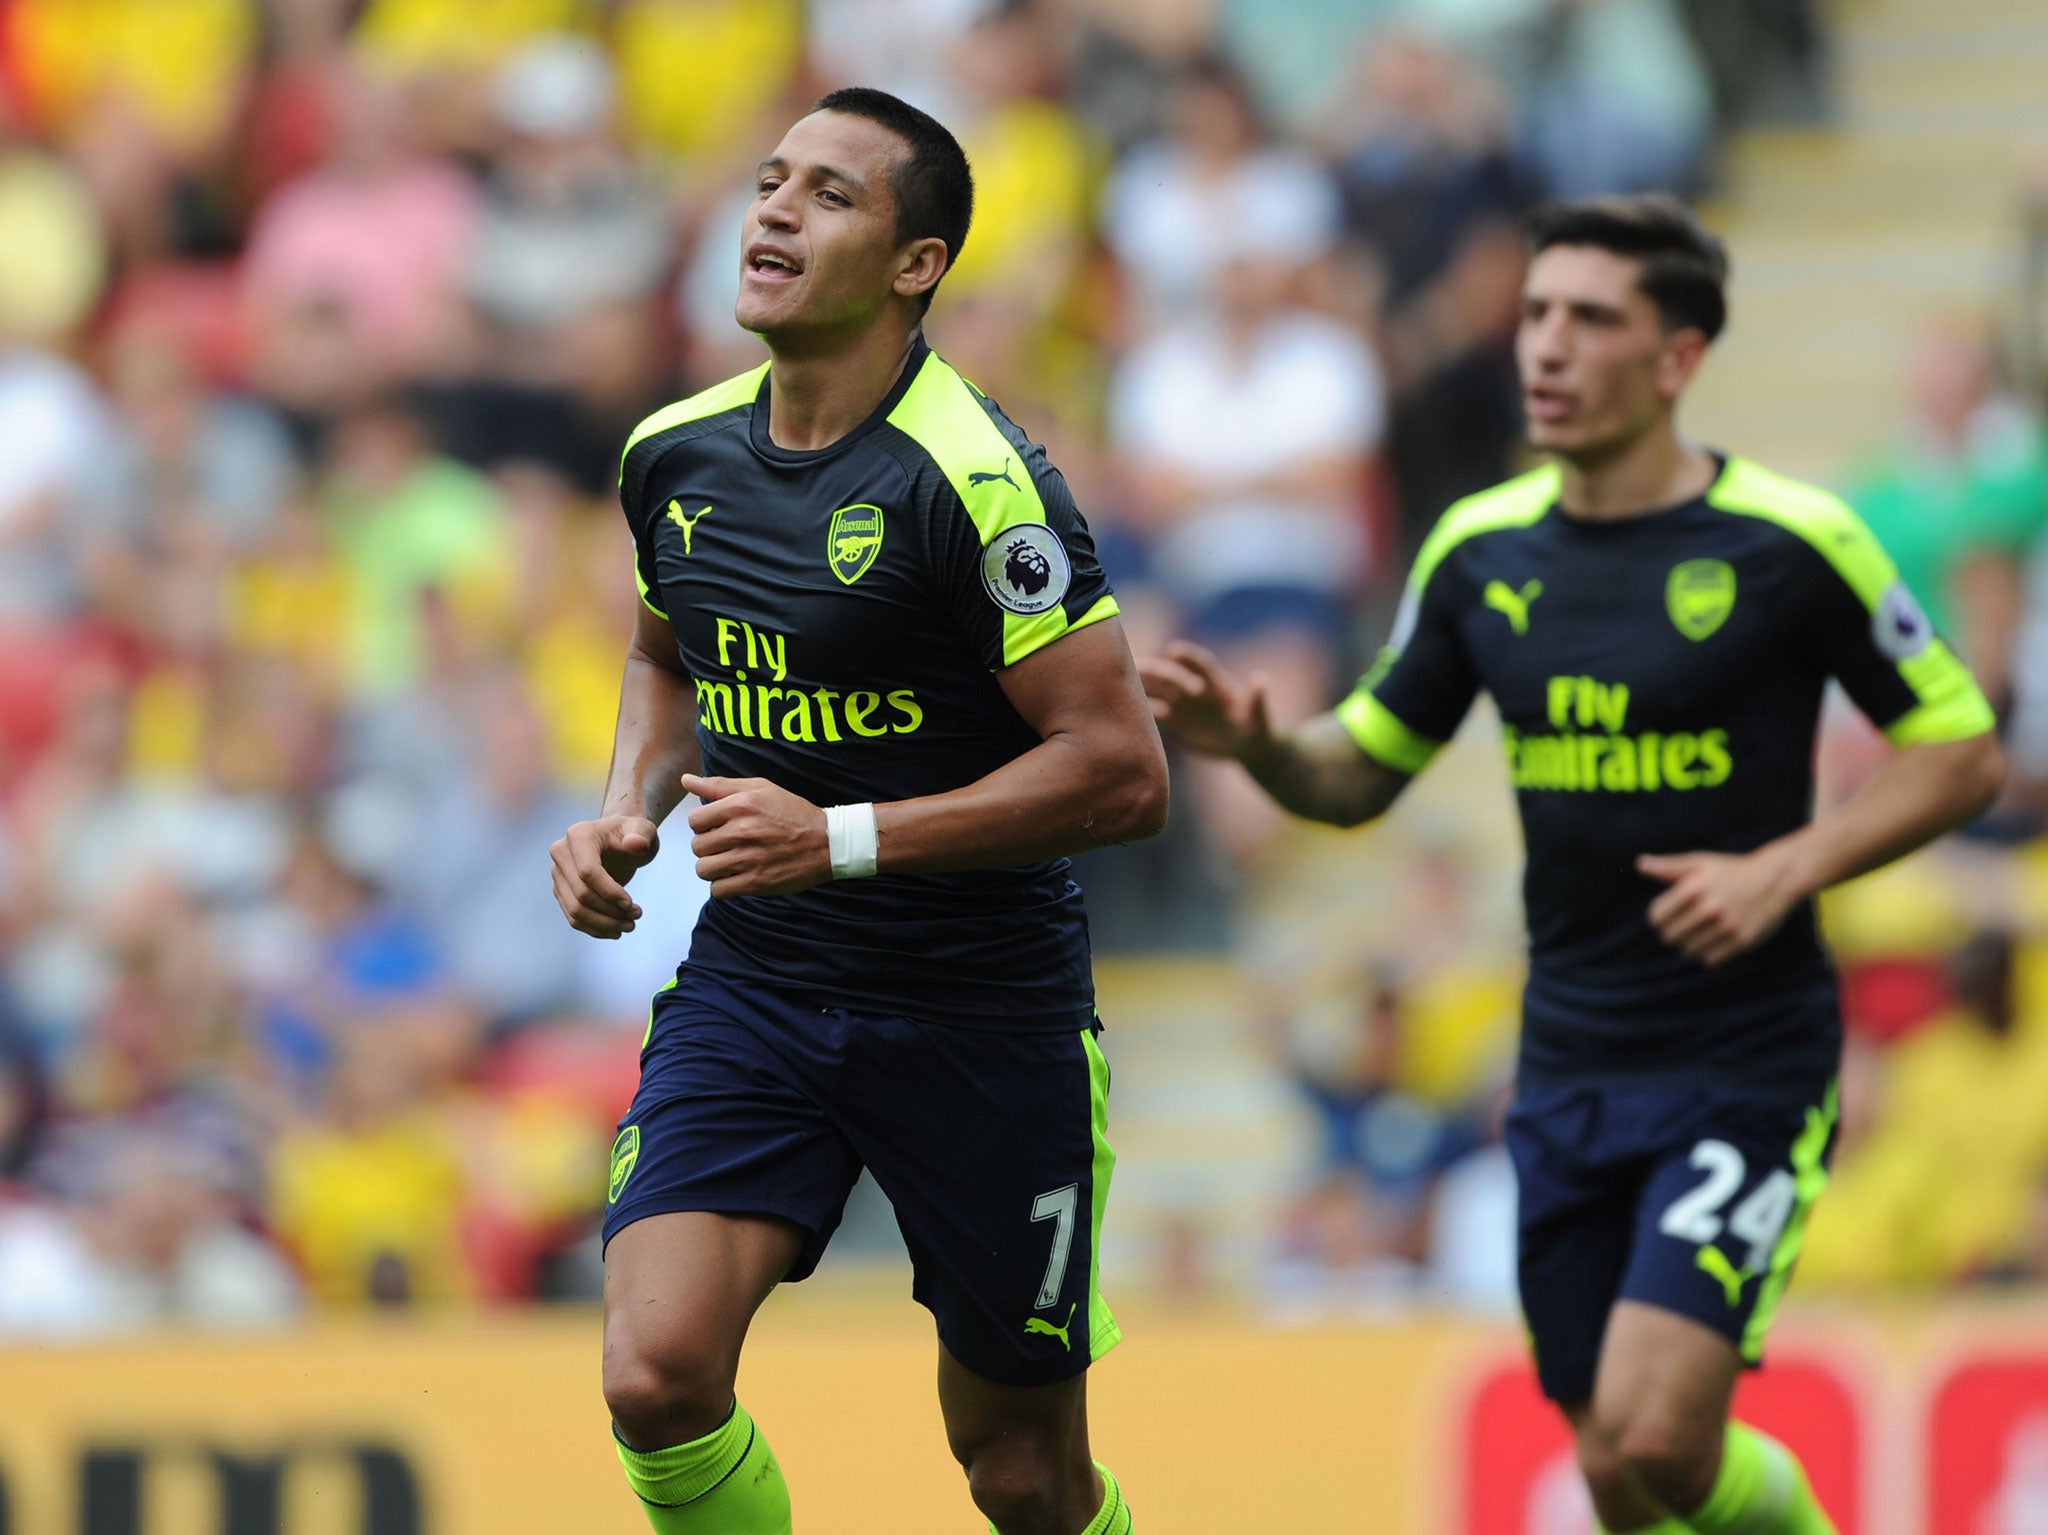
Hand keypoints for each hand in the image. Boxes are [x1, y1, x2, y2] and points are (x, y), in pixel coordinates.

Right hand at [550, 815, 659, 937]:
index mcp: (579, 835)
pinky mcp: (561, 890)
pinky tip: (616, 931)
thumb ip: (642, 834)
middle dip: (611, 912)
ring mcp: (558, 873)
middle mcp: (561, 853)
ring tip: (630, 925)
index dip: (610, 892)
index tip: (632, 904)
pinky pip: (573, 917)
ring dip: (604, 924)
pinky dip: (595, 928)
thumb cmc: (634, 833)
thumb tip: (635, 844)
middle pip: (581, 895)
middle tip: (637, 915)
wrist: (621, 839)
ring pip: (576, 911)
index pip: (588, 873)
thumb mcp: (644, 830)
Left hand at [683, 774, 830, 898]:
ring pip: (704, 870)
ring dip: (713, 867)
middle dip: (709, 846)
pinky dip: (724, 886)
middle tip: (728, 845)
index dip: (704, 825)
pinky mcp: (755, 882)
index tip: (719, 827)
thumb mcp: (760, 789)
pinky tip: (737, 876)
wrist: (827, 842)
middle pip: (697, 846)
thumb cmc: (792, 813)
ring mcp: (748, 859)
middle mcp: (741, 831)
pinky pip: (718, 890)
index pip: (694, 820)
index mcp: (740, 805)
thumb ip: (720, 786)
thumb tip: (686, 780)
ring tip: (730, 861)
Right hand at [1138, 641, 1273, 761]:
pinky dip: (1143, 712)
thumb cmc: (1259, 727)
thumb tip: (1261, 678)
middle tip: (1136, 665)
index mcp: (1219, 685)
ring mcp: (1184, 705)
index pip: (1202, 666)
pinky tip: (1125, 712)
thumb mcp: (1262, 716)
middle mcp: (1197, 690)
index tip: (1174, 651)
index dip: (1189, 658)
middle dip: (1156, 671)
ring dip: (1142, 687)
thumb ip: (1259, 698)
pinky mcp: (1176, 721)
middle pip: (1174, 676)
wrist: (1247, 744)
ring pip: (1160, 692)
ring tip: (1119, 682)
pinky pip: (1156, 714)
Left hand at [1638, 846, 1808, 966]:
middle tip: (1683, 925)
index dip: (1658, 918)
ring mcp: (1728, 927)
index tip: (1667, 915)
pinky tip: (1715, 940)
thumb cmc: (1732, 870)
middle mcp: (1711, 908)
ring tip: (1702, 930)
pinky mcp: (1743, 942)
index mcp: (1695, 888)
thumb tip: (1640, 865)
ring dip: (1691, 943)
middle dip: (1673, 932)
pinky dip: (1709, 953)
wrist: (1777, 879)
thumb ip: (1669, 867)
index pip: (1657, 917)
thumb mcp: (1701, 862)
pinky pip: (1710, 960)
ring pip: (1689, 950)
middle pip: (1670, 937)